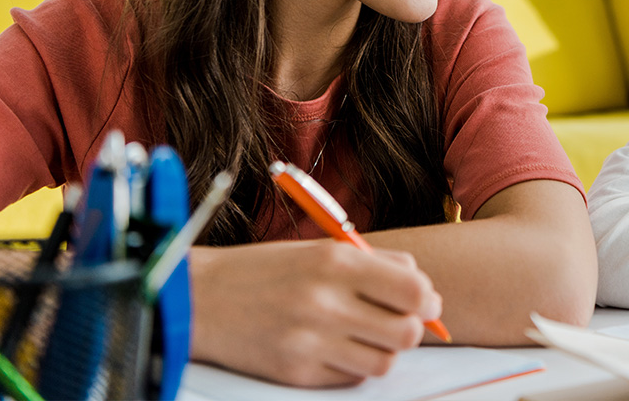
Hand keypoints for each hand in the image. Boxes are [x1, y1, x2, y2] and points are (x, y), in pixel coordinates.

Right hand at [189, 240, 441, 386]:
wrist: (200, 300)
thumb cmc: (268, 270)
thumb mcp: (322, 250)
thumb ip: (378, 266)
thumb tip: (427, 292)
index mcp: (336, 263)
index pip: (413, 289)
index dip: (428, 299)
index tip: (424, 300)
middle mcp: (325, 303)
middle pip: (407, 331)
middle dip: (412, 327)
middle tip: (399, 320)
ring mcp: (310, 342)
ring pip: (384, 362)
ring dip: (384, 350)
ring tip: (365, 334)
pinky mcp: (297, 374)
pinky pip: (352, 378)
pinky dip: (354, 366)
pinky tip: (336, 347)